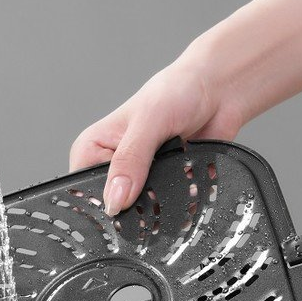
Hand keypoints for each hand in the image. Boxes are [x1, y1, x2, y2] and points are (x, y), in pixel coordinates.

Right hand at [69, 58, 243, 213]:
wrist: (217, 89)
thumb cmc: (178, 90)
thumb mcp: (149, 122)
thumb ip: (130, 160)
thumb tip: (115, 199)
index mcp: (94, 148)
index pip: (84, 189)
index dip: (103, 202)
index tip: (124, 207)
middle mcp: (113, 165)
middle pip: (114, 205)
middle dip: (136, 206)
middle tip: (156, 192)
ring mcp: (140, 177)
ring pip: (143, 211)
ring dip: (162, 206)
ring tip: (176, 183)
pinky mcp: (165, 184)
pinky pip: (169, 209)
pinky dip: (181, 204)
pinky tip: (190, 189)